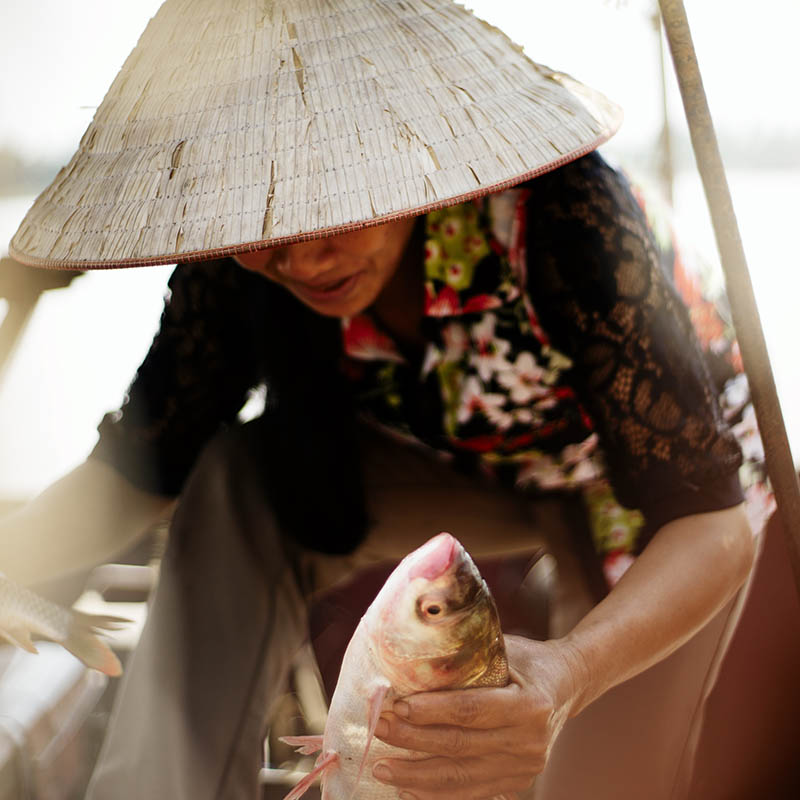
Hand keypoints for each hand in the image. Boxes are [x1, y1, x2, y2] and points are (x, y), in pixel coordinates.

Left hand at [371, 634, 586, 799]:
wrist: (568, 685)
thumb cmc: (528, 661)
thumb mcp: (505, 648)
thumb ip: (468, 658)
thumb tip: (412, 659)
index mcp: (529, 704)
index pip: (472, 711)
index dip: (433, 711)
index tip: (400, 706)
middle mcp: (529, 741)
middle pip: (460, 746)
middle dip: (413, 740)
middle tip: (379, 729)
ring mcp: (524, 767)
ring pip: (461, 777)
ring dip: (416, 774)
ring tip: (382, 766)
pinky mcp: (517, 781)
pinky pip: (470, 792)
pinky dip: (436, 792)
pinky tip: (407, 787)